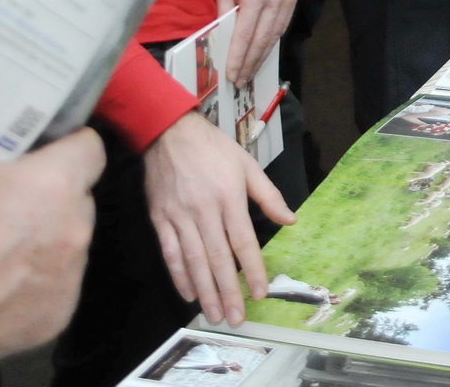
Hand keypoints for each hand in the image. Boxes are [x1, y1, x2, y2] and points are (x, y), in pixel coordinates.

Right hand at [0, 128, 103, 369]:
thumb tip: (15, 147)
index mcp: (53, 185)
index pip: (90, 150)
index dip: (67, 149)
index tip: (48, 156)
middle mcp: (73, 229)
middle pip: (79, 200)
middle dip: (52, 200)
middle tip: (10, 210)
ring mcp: (70, 277)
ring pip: (70, 244)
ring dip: (46, 242)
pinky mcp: (59, 315)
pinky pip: (59, 284)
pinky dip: (37, 282)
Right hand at [145, 113, 294, 324]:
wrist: (168, 132)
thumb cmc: (213, 148)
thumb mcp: (247, 164)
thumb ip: (268, 195)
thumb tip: (290, 221)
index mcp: (229, 197)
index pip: (243, 242)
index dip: (252, 270)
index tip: (259, 294)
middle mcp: (204, 211)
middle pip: (218, 258)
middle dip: (227, 292)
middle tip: (236, 319)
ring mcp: (179, 217)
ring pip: (193, 261)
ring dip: (205, 291)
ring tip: (214, 315)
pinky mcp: (159, 219)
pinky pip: (169, 253)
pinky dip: (179, 276)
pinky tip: (188, 294)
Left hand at [218, 0, 296, 84]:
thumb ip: (225, 15)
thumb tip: (224, 43)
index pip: (246, 34)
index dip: (238, 57)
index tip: (232, 75)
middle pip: (262, 40)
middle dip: (249, 63)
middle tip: (240, 81)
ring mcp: (287, 0)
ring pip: (274, 37)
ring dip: (261, 58)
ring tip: (249, 74)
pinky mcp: (293, 0)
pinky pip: (281, 28)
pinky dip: (270, 44)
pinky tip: (261, 55)